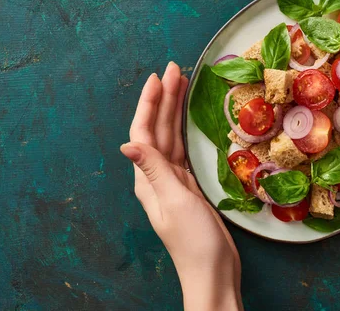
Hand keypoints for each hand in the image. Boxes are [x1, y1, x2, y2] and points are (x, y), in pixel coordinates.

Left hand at [121, 62, 242, 310]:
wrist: (212, 271)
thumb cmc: (194, 241)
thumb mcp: (175, 202)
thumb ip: (154, 171)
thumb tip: (127, 144)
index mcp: (148, 178)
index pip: (143, 132)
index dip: (149, 103)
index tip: (158, 77)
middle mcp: (156, 176)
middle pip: (156, 129)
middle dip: (163, 98)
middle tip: (174, 68)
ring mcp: (172, 181)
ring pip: (169, 136)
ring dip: (172, 110)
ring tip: (180, 83)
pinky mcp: (187, 186)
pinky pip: (180, 149)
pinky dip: (182, 129)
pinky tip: (184, 119)